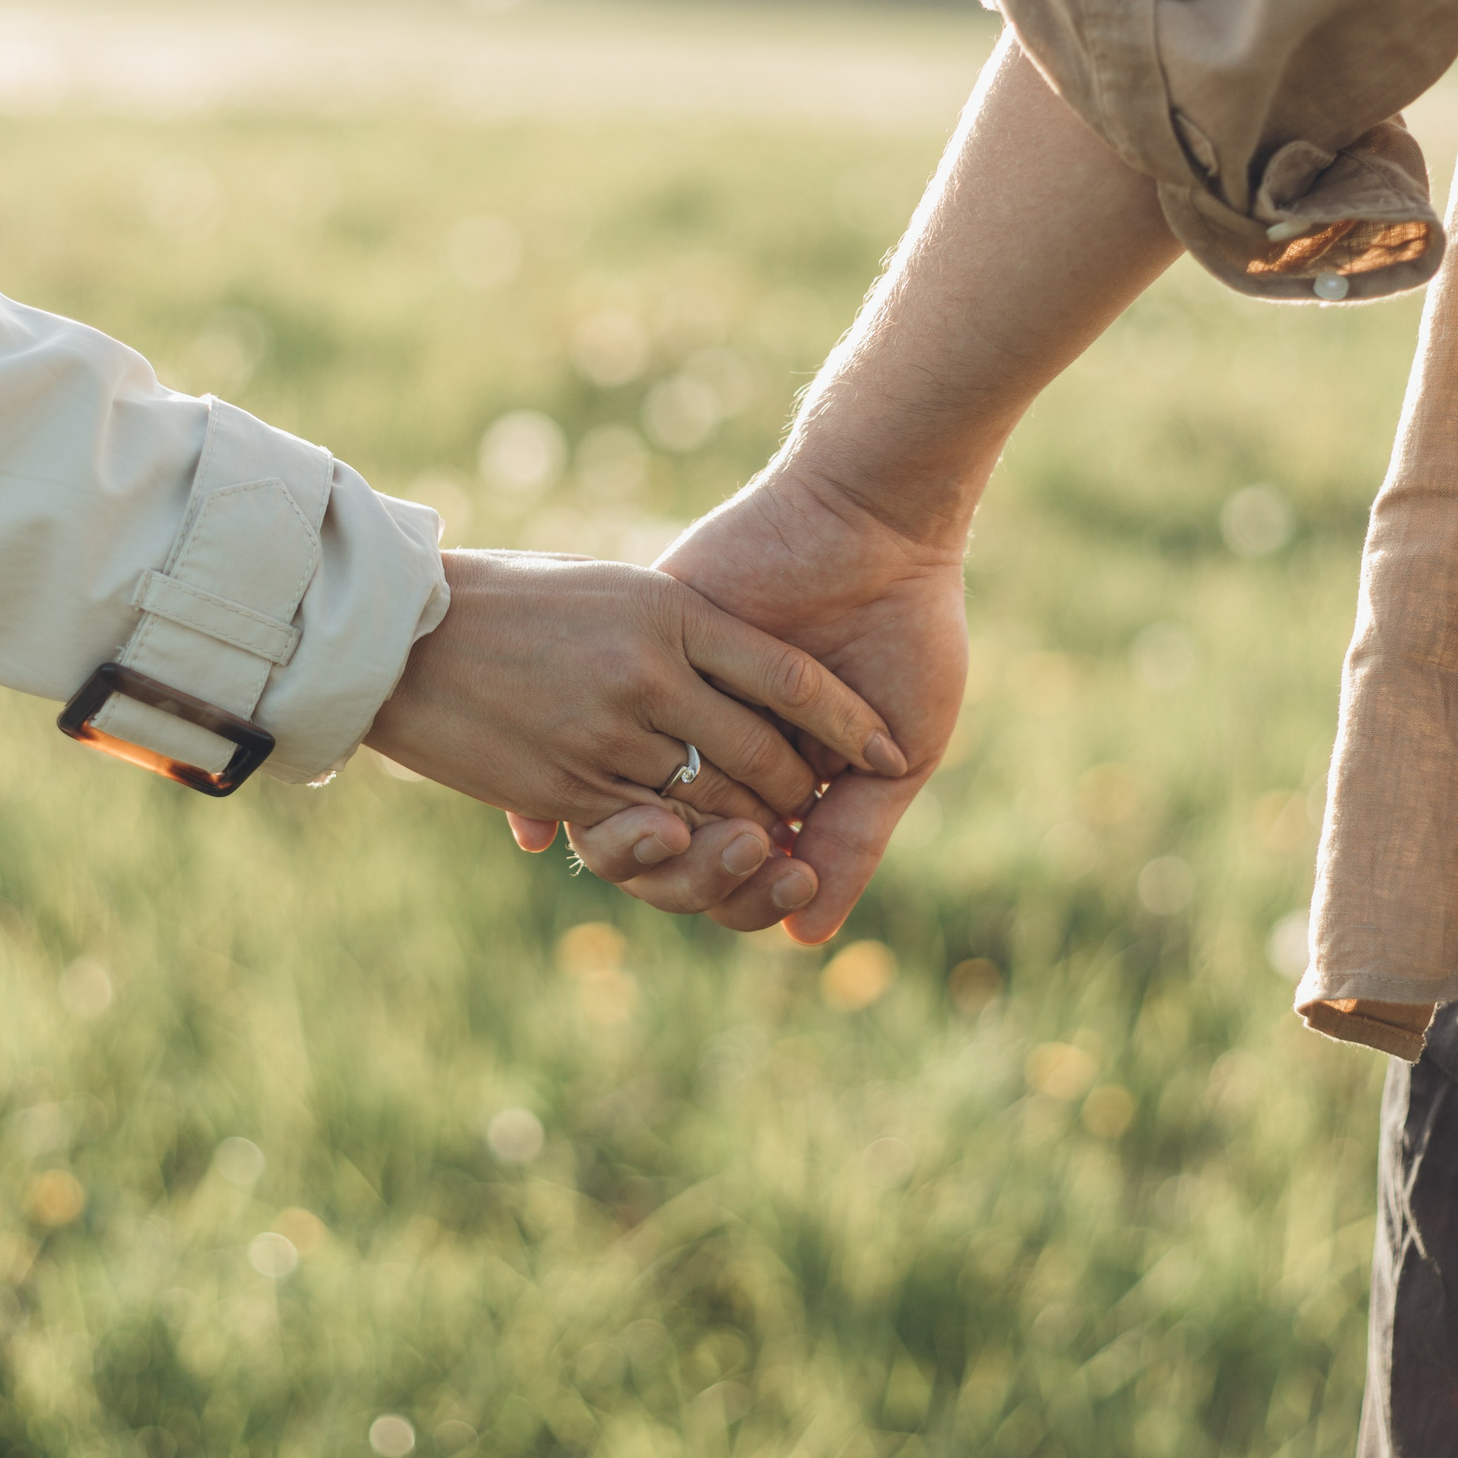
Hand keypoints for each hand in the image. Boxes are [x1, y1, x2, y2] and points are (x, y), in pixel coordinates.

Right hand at [367, 549, 906, 841]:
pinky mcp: (569, 786)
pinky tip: (705, 850)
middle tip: (824, 808)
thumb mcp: (611, 588)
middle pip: (763, 751)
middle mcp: (651, 671)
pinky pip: (651, 830)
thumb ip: (678, 624)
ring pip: (715, 802)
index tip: (889, 749)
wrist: (401, 629)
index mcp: (669, 610)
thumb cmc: (509, 596)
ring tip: (778, 837)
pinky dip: (687, 848)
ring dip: (754, 828)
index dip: (848, 721)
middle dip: (802, 789)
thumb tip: (744, 660)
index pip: (790, 676)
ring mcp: (610, 733)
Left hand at [516, 469, 966, 940]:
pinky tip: (552, 815)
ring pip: (622, 807)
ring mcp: (667, 705)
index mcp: (774, 783)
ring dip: (640, 840)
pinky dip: (556, 783)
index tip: (788, 879)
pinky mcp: (633, 651)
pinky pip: (580, 728)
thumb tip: (804, 936)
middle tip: (743, 854)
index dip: (749, 894)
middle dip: (700, 875)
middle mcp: (711, 753)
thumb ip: (850, 841)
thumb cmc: (905, 633)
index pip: (735, 871)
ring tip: (684, 830)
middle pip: (673, 854)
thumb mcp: (896, 752)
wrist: (873, 521)